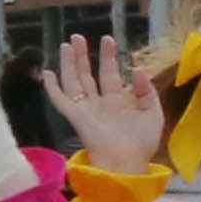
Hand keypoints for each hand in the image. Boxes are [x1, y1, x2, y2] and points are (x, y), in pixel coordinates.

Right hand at [40, 34, 164, 170]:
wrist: (127, 163)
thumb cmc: (141, 144)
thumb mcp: (153, 114)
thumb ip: (147, 92)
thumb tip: (137, 70)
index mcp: (116, 103)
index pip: (109, 75)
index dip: (108, 57)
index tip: (108, 39)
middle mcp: (98, 104)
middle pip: (87, 75)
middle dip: (83, 55)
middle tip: (78, 37)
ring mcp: (85, 110)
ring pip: (73, 81)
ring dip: (69, 63)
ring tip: (67, 45)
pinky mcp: (75, 117)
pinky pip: (60, 100)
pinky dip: (52, 87)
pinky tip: (47, 72)